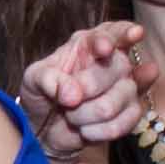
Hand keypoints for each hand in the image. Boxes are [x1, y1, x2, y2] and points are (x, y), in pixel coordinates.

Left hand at [21, 20, 152, 159]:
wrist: (46, 129)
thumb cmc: (42, 94)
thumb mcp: (33, 79)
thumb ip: (47, 78)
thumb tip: (73, 94)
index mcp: (90, 44)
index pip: (114, 31)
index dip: (121, 34)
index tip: (107, 47)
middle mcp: (114, 62)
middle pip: (117, 67)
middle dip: (88, 87)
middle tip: (69, 99)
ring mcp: (126, 87)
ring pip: (116, 101)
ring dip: (86, 115)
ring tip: (73, 116)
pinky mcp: (131, 114)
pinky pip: (122, 124)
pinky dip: (97, 132)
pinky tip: (85, 130)